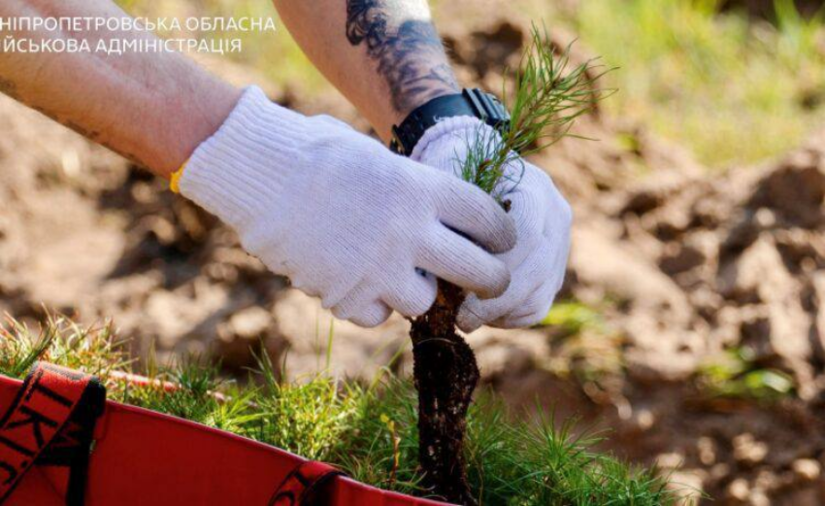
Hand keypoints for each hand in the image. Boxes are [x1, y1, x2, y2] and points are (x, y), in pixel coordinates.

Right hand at [180, 87, 515, 326]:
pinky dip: (374, 305)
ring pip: (427, 303)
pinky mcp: (345, 295)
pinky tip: (361, 283)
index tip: (504, 241)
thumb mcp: (379, 159)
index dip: (503, 234)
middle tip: (490, 282)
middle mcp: (409, 233)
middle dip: (492, 280)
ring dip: (422, 293)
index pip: (488, 219)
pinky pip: (378, 316)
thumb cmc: (318, 154)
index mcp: (422, 190)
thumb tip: (446, 216)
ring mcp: (378, 269)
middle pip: (478, 273)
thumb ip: (417, 191)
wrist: (257, 174)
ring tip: (405, 277)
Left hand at [412, 117, 571, 331]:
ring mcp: (559, 241)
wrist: (471, 158)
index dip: (496, 269)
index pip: (527, 237)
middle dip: (498, 301)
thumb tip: (436, 274)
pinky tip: (482, 315)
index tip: (458, 289)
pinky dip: (512, 317)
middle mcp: (555, 212)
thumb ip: (447, 219)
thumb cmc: (449, 173)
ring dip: (504, 313)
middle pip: (538, 269)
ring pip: (542, 292)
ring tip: (467, 318)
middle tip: (461, 320)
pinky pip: (540, 304)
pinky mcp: (554, 266)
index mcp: (533, 187)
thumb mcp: (444, 186)